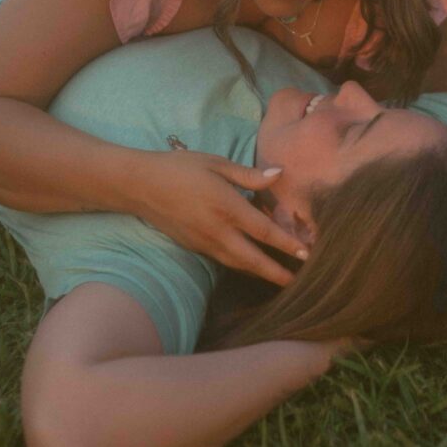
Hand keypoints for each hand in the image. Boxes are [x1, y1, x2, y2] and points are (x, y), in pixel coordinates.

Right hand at [135, 151, 308, 285]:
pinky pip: (223, 260)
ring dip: (260, 273)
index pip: (263, 231)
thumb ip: (249, 175)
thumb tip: (279, 175)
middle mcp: (217, 230)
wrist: (140, 185)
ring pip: (238, 263)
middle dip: (276, 273)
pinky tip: (251, 264)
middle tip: (299, 283)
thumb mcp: (216, 163)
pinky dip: (241, 265)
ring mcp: (204, 242)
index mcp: (226, 206)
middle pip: (253, 259)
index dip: (286, 244)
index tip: (306, 253)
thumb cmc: (180, 168)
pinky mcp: (194, 247)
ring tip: (280, 278)